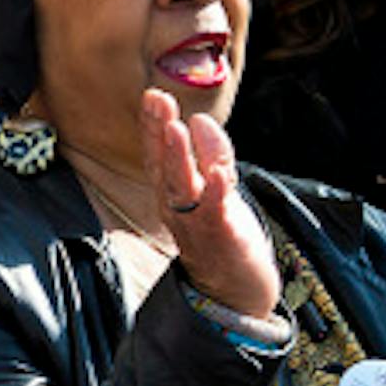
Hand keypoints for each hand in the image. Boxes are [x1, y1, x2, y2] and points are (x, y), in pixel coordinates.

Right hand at [142, 90, 278, 317]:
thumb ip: (210, 153)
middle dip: (160, 131)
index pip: (157, 153)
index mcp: (171, 192)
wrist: (233, 290)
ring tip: (179, 129)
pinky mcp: (222, 238)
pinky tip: (219, 173)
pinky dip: (216, 193)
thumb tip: (201, 120)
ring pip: (183, 188)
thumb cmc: (221, 233)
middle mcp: (176, 206)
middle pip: (164, 165)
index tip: (152, 95)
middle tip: (158, 100)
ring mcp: (196, 223)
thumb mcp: (216, 187)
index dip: (152, 124)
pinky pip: (216, 213)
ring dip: (180, 157)